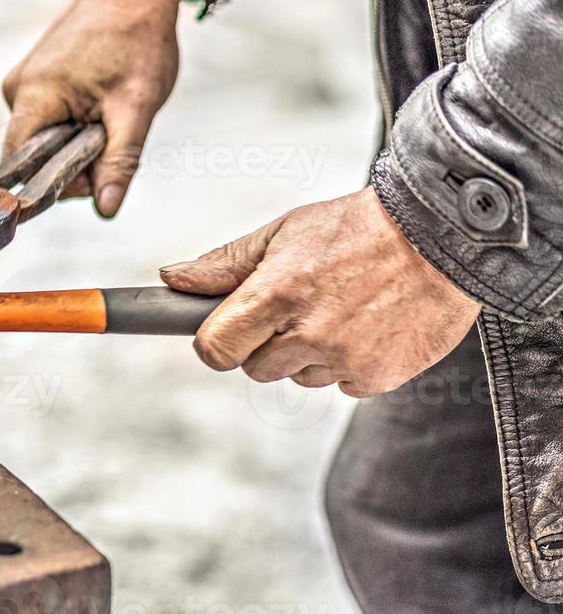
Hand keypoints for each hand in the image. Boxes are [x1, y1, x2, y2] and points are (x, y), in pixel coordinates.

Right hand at [1, 0, 201, 216]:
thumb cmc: (136, 38)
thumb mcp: (136, 106)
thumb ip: (118, 160)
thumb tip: (105, 209)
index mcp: (33, 96)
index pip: (18, 166)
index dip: (51, 185)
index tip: (93, 178)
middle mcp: (16, 90)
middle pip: (34, 157)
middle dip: (76, 158)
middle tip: (115, 128)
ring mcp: (22, 82)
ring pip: (45, 139)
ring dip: (79, 138)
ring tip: (111, 104)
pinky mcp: (33, 78)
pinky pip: (49, 119)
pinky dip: (76, 120)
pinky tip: (100, 96)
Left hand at [160, 188, 482, 397]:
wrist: (441, 237)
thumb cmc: (356, 229)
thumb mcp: (283, 233)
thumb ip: (225, 264)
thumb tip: (173, 280)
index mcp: (276, 294)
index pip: (214, 349)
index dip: (215, 342)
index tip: (224, 331)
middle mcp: (309, 333)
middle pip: (255, 368)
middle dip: (265, 343)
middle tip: (295, 306)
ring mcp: (346, 359)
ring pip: (299, 377)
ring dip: (308, 353)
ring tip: (338, 308)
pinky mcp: (379, 378)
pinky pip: (342, 385)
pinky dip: (348, 363)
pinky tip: (366, 325)